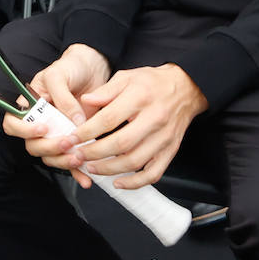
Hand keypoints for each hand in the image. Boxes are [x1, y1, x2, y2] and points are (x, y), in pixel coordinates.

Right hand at [3, 44, 109, 161]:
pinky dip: (78, 172)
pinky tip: (86, 178)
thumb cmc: (69, 68)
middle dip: (50, 147)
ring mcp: (56, 134)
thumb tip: (73, 121)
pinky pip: (70, 162)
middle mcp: (40, 123)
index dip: (23, 131)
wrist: (93, 69)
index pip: (13, 124)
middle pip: (33, 146)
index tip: (43, 128)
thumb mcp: (59, 75)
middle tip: (68, 142)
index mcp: (29, 106)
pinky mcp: (73, 142)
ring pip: (50, 157)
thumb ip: (62, 97)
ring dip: (63, 161)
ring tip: (80, 157)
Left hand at [58, 64, 206, 189]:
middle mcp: (154, 119)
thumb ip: (106, 90)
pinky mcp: (170, 150)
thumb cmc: (153, 82)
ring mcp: (163, 137)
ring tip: (92, 168)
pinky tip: (119, 182)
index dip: (87, 131)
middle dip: (95, 153)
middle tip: (78, 156)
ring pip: (135, 161)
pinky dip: (135, 182)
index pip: (109, 119)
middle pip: (121, 144)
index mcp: (140, 97)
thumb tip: (85, 101)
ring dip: (109, 169)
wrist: (186, 88)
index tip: (73, 138)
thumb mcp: (127, 76)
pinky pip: (153, 173)